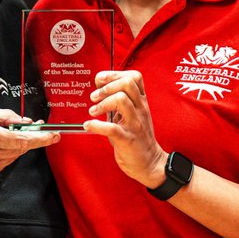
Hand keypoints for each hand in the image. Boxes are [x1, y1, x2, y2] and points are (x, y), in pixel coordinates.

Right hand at [0, 109, 59, 179]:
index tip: (53, 136)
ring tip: (6, 134)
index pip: (20, 139)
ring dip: (16, 146)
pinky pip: (2, 163)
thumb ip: (3, 116)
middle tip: (38, 128)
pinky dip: (5, 154)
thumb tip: (23, 121)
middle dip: (30, 139)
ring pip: (12, 157)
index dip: (39, 138)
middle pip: (19, 149)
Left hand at [82, 70, 166, 188]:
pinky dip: (96, 125)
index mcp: (141, 102)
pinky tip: (89, 125)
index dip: (114, 74)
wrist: (149, 163)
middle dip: (107, 87)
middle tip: (94, 97)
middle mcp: (140, 110)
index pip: (134, 77)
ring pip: (121, 100)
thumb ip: (119, 101)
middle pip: (128, 83)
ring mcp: (135, 124)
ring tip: (93, 111)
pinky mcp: (128, 139)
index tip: (100, 81)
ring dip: (102, 103)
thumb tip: (100, 88)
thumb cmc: (137, 139)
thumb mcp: (132, 115)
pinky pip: (112, 128)